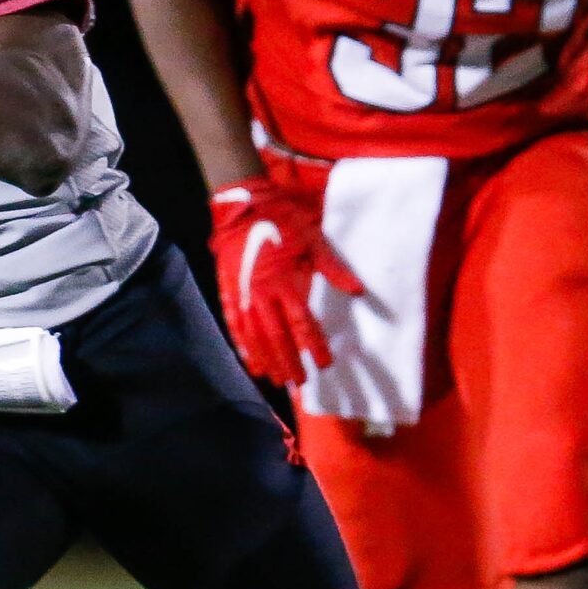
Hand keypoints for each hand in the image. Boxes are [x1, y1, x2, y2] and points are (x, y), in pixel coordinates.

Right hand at [205, 174, 363, 389]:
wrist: (241, 206)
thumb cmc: (281, 219)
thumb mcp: (312, 239)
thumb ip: (333, 268)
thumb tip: (358, 291)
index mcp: (285, 282)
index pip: (302, 323)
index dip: (314, 346)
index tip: (324, 364)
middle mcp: (262, 294)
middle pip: (277, 337)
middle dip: (289, 362)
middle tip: (299, 382)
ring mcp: (243, 295)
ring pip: (255, 335)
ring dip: (266, 359)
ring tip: (275, 379)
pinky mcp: (229, 291)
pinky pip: (235, 324)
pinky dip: (242, 345)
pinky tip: (250, 361)